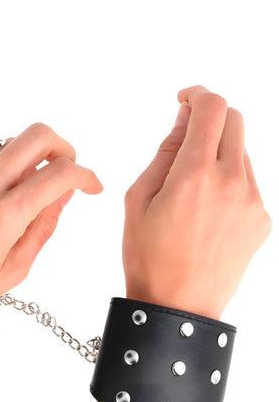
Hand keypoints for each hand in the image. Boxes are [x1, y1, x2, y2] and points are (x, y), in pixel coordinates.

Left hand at [0, 123, 102, 345]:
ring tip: (26, 194)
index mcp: (2, 216)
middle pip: (36, 135)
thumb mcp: (12, 271)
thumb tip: (61, 197)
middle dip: (62, 148)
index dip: (86, 176)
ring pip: (8, 145)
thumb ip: (43, 228)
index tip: (91, 187)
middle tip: (65, 172)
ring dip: (28, 161)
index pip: (59, 174)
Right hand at [123, 85, 271, 318]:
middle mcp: (233, 183)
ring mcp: (253, 202)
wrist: (177, 307)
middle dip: (210, 116)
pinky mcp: (262, 219)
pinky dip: (229, 177)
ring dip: (218, 149)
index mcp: (195, 177)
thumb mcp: (138, 200)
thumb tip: (182, 122)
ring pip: (242, 151)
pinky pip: (249, 181)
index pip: (212, 109)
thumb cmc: (148, 257)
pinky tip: (206, 205)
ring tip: (190, 182)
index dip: (198, 94)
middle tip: (185, 132)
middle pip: (235, 121)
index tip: (184, 98)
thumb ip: (164, 154)